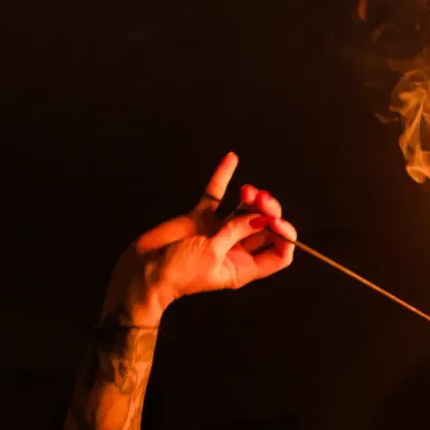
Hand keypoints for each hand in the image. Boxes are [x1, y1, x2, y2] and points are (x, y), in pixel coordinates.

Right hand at [104, 152, 296, 321]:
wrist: (145, 268)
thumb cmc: (179, 271)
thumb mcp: (212, 254)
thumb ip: (235, 232)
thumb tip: (261, 217)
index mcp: (244, 267)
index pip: (279, 254)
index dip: (284, 236)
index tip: (275, 221)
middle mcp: (236, 249)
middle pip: (265, 227)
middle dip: (268, 210)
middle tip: (259, 199)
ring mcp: (219, 232)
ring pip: (244, 210)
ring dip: (250, 197)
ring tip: (246, 190)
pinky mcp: (201, 217)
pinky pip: (216, 195)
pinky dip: (223, 178)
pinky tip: (231, 158)